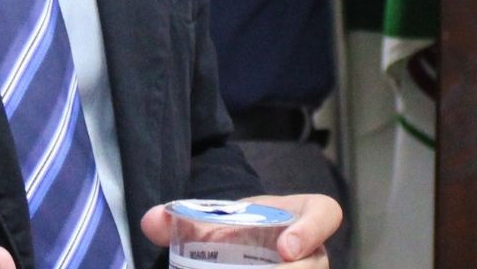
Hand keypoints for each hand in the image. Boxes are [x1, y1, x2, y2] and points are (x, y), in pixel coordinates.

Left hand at [140, 193, 341, 266]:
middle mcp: (313, 250)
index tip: (285, 247)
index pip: (325, 213)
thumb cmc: (235, 227)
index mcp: (302, 215)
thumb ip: (180, 218)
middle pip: (316, 264)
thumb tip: (151, 222)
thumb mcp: (213, 218)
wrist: (239, 242)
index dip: (312, 229)